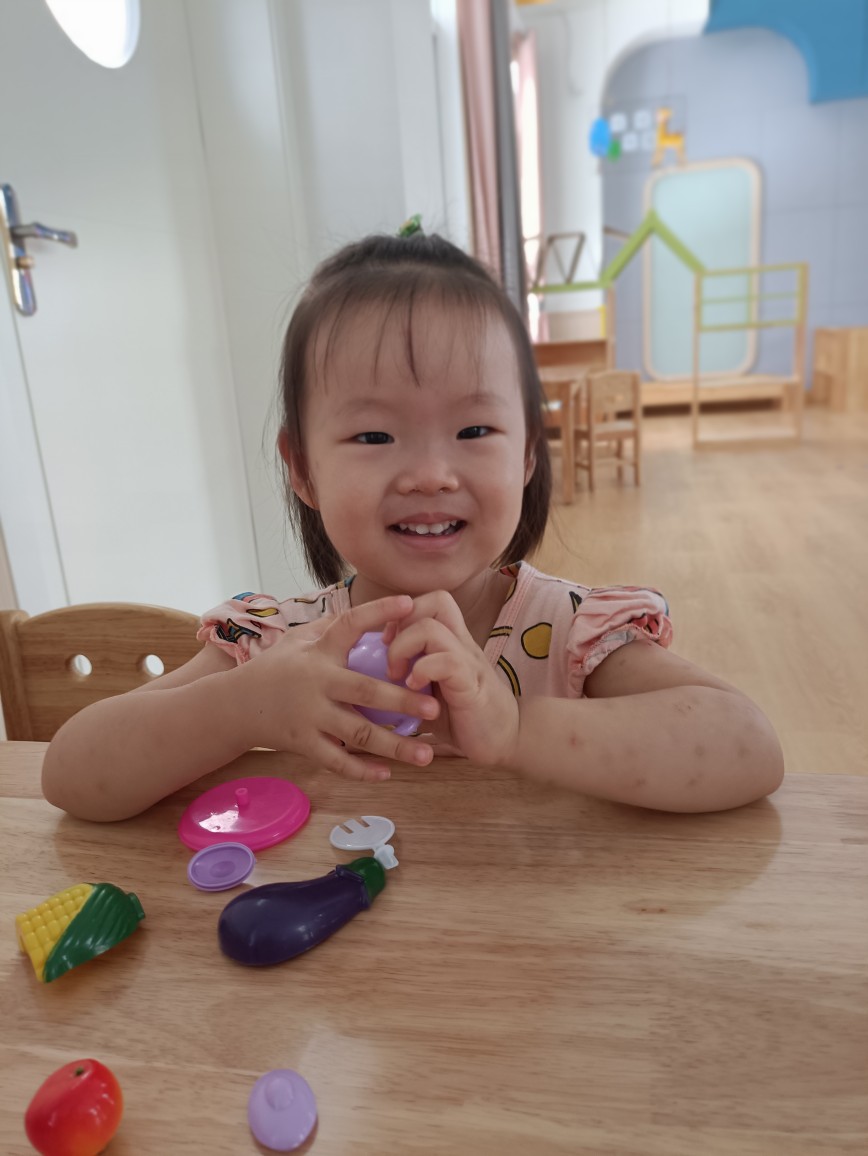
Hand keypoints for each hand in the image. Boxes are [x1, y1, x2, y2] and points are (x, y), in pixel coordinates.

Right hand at [235, 595, 438, 780]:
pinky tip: (387, 773)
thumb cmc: (274, 667)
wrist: (235, 705)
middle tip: (434, 708)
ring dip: (395, 746)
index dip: (378, 612)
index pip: (350, 625)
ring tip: (427, 754)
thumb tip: (371, 613)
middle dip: (402, 701)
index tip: (409, 603)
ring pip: (358, 735)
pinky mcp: (304, 743)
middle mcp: (317, 683)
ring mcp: (310, 716)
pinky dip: (362, 771)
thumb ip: (331, 627)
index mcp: (319, 651)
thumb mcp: (297, 639)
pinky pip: (337, 761)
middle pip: (365, 692)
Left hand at [383, 591, 518, 766]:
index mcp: (452, 641)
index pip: (434, 600)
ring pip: (433, 629)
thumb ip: (410, 672)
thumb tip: (369, 671)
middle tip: (391, 656)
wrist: (506, 739)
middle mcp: (462, 644)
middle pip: (437, 600)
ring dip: (404, 649)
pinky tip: (415, 690)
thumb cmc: (462, 715)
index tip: (387, 640)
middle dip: (403, 622)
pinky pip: (447, 662)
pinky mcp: (472, 685)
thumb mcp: (430, 688)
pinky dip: (422, 671)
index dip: (404, 612)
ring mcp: (468, 662)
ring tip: (398, 676)